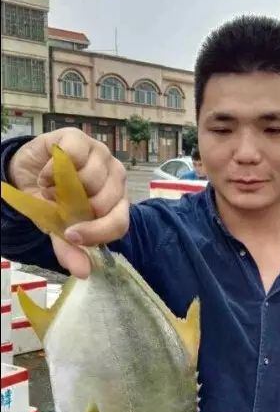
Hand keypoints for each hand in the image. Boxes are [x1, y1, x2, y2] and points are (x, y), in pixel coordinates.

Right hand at [8, 127, 128, 277]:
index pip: (120, 222)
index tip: (72, 235)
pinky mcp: (80, 138)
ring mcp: (100, 155)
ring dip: (62, 189)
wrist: (27, 173)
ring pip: (91, 178)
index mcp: (116, 202)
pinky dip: (52, 171)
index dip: (98, 232)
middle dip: (77, 210)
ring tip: (51, 191)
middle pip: (107, 201)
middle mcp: (115, 177)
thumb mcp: (59, 229)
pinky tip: (46, 176)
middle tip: (59, 207)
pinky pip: (72, 156)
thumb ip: (71, 249)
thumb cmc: (52, 201)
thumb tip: (84, 273)